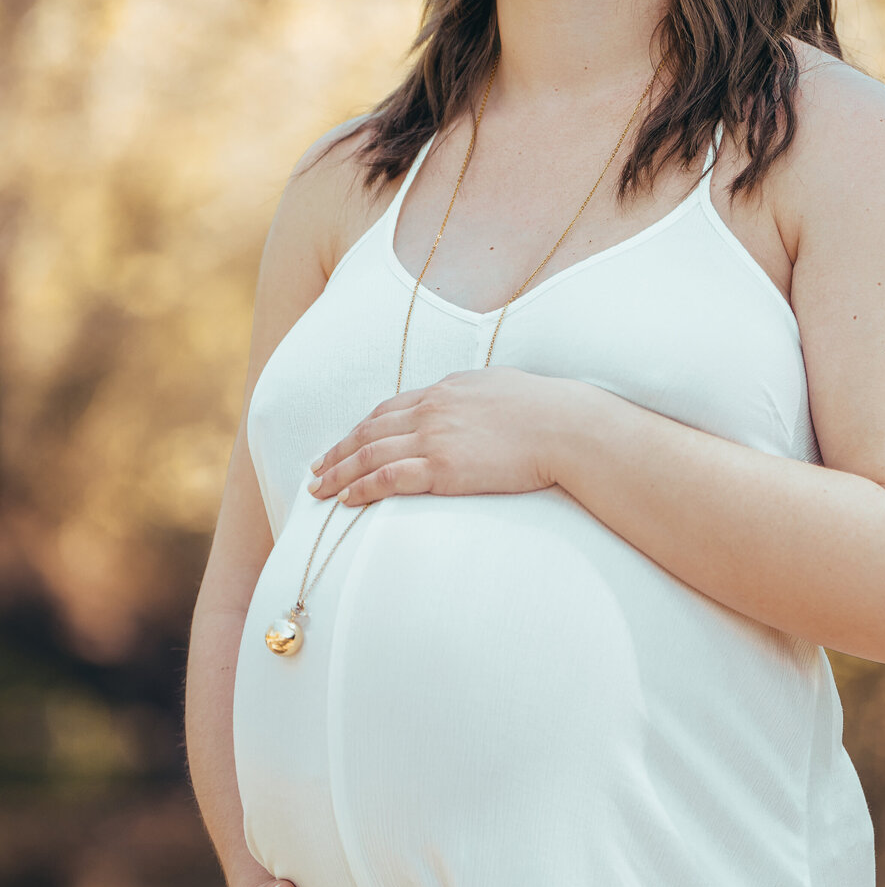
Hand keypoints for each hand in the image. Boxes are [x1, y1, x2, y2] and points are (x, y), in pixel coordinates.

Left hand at [307, 367, 579, 505]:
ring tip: (319, 488)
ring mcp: (434, 438)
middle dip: (338, 451)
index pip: (389, 409)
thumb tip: (468, 401)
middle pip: (369, 431)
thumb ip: (474, 395)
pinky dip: (362, 488)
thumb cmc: (545, 410)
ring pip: (370, 455)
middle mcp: (431, 410)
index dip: (361, 428)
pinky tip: (347, 499)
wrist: (565, 427)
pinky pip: (388, 479)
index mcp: (445, 390)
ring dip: (339, 472)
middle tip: (316, 468)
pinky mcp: (442, 468)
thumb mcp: (501, 387)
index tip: (345, 442)